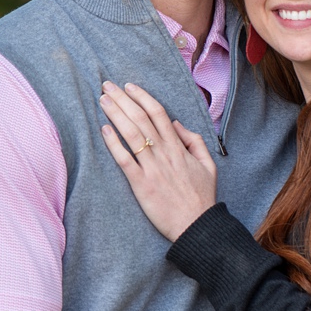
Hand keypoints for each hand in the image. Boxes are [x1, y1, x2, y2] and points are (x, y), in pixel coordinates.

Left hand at [99, 81, 217, 241]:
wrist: (196, 224)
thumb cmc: (202, 196)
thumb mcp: (208, 164)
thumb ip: (194, 141)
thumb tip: (175, 124)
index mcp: (180, 148)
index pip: (159, 114)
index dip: (143, 97)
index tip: (129, 86)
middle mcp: (165, 154)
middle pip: (141, 119)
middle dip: (123, 100)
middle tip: (107, 86)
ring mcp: (152, 168)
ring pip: (132, 135)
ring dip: (116, 115)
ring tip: (102, 101)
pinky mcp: (141, 184)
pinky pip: (125, 160)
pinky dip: (114, 144)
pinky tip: (104, 130)